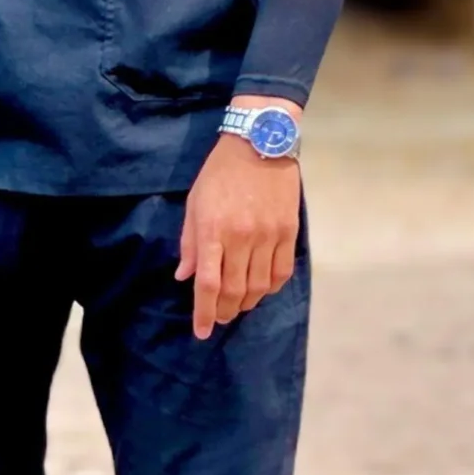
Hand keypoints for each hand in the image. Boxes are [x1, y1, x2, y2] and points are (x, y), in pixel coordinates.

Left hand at [176, 107, 302, 339]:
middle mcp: (241, 238)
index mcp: (213, 230)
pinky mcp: (288, 232)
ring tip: (237, 305)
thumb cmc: (220, 173)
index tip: (202, 331)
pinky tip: (261, 288)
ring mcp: (268, 236)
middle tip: (218, 318)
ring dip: (247, 302)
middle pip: (234, 290)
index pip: (208, 283)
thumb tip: (185, 277)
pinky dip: (271, 288)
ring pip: (260, 286)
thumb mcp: (195, 203)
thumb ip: (190, 243)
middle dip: (224, 311)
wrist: (260, 143)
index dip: (204, 312)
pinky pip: (281, 272)